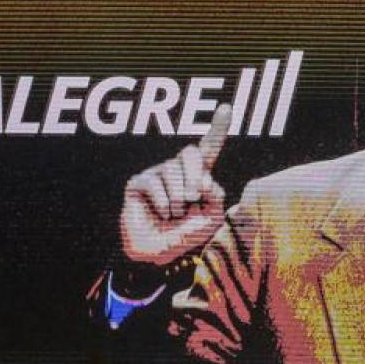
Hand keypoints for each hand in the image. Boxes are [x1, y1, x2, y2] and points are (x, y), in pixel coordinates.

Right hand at [120, 103, 232, 267]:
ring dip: (178, 198)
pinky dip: (163, 203)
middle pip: (190, 153)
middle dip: (194, 176)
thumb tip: (204, 180)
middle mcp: (177, 170)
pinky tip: (164, 214)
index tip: (226, 109)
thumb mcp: (211, 219)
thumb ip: (216, 198)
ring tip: (176, 215)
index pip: (209, 147)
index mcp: (198, 175)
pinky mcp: (138, 183)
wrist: (158, 255)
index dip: (217, 128)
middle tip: (193, 198)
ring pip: (172, 170)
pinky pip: (154, 183)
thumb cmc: (187, 235)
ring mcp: (157, 174)